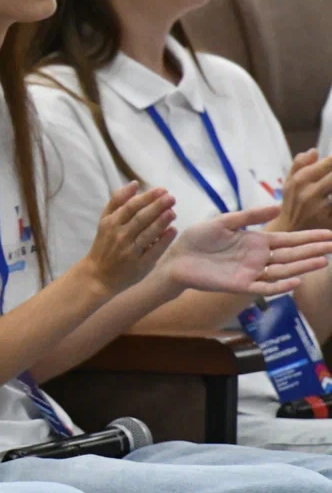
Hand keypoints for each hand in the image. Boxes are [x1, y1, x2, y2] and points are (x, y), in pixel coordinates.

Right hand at [82, 183, 177, 295]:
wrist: (98, 275)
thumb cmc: (104, 244)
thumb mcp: (105, 220)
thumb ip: (118, 201)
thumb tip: (135, 183)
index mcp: (111, 223)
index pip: (131, 207)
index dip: (147, 198)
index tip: (162, 190)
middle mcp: (120, 236)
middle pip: (140, 219)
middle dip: (156, 207)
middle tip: (171, 198)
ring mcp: (130, 251)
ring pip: (147, 234)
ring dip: (161, 223)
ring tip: (173, 212)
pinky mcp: (139, 266)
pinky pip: (153, 252)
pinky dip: (163, 241)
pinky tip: (173, 231)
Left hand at [158, 205, 331, 295]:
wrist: (176, 258)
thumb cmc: (198, 239)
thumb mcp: (224, 221)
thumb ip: (249, 215)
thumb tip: (276, 206)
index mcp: (255, 241)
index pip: (288, 240)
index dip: (308, 238)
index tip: (330, 234)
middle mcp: (258, 258)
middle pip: (291, 255)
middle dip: (313, 250)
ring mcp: (251, 272)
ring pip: (283, 270)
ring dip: (302, 266)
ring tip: (323, 261)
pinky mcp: (240, 285)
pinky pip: (264, 286)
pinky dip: (280, 284)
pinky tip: (296, 280)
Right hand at [273, 150, 331, 231]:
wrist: (288, 233)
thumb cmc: (291, 205)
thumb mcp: (289, 183)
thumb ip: (300, 165)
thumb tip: (314, 151)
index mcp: (300, 180)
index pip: (329, 163)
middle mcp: (309, 193)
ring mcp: (320, 208)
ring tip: (330, 190)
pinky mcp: (328, 221)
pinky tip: (330, 202)